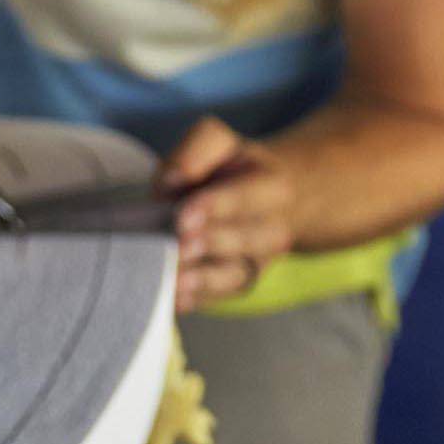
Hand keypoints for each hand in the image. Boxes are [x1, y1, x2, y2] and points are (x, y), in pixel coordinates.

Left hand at [159, 117, 296, 310]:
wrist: (258, 197)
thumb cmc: (226, 169)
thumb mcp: (215, 142)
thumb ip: (195, 150)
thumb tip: (170, 180)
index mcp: (272, 185)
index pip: (246, 195)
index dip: (216, 205)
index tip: (183, 215)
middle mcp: (272, 227)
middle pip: (245, 239)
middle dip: (211, 243)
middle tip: (179, 246)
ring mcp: (259, 260)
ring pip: (237, 273)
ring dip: (205, 279)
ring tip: (176, 280)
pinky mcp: (241, 282)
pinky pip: (222, 295)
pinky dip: (199, 299)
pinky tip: (176, 300)